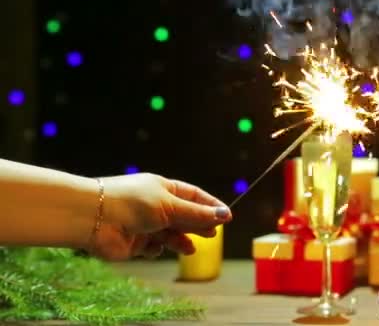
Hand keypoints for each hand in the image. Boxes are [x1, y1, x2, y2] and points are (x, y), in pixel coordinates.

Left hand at [89, 173, 230, 260]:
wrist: (93, 218)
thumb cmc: (132, 204)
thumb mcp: (170, 206)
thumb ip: (198, 214)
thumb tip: (225, 215)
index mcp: (164, 188)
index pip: (194, 196)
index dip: (210, 206)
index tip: (227, 217)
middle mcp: (155, 205)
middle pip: (184, 216)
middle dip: (198, 225)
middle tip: (212, 235)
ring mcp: (145, 224)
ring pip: (171, 234)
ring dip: (181, 241)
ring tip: (189, 248)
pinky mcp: (135, 242)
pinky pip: (153, 248)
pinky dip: (156, 249)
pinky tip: (153, 248)